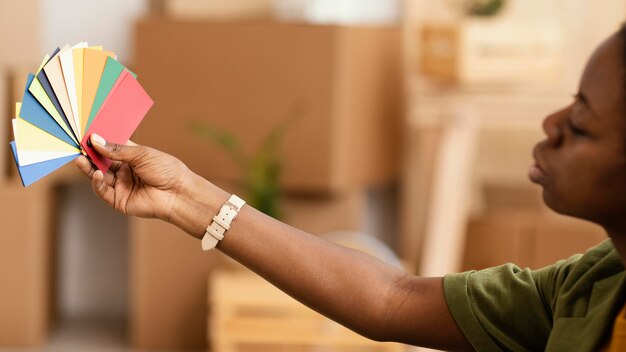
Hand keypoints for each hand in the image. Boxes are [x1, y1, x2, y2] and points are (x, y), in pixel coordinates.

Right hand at [75, 134, 190, 221]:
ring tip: (80, 158)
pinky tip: (96, 173)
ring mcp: (120, 185)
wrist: (178, 192)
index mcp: (130, 157)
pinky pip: (102, 191)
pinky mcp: (118, 200)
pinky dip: (97, 182)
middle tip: (78, 146)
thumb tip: (95, 140)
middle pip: (100, 162)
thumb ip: (117, 149)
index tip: (85, 132)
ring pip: (98, 176)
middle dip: (89, 154)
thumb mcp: (141, 154)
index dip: (97, 141)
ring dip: (88, 167)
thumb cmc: (166, 170)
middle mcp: (123, 170)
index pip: (109, 147)